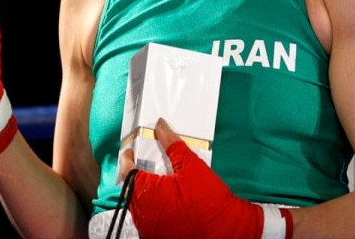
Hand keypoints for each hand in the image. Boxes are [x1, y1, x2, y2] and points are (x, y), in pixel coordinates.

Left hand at [121, 118, 291, 238]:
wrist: (227, 230)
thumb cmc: (211, 201)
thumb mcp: (192, 165)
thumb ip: (172, 144)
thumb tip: (161, 127)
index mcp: (147, 193)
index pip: (127, 171)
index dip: (127, 159)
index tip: (131, 152)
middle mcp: (143, 213)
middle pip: (130, 188)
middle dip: (136, 174)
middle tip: (145, 163)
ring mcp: (149, 226)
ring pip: (137, 204)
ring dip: (143, 191)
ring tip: (157, 180)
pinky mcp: (157, 235)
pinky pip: (147, 217)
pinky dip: (151, 206)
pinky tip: (165, 199)